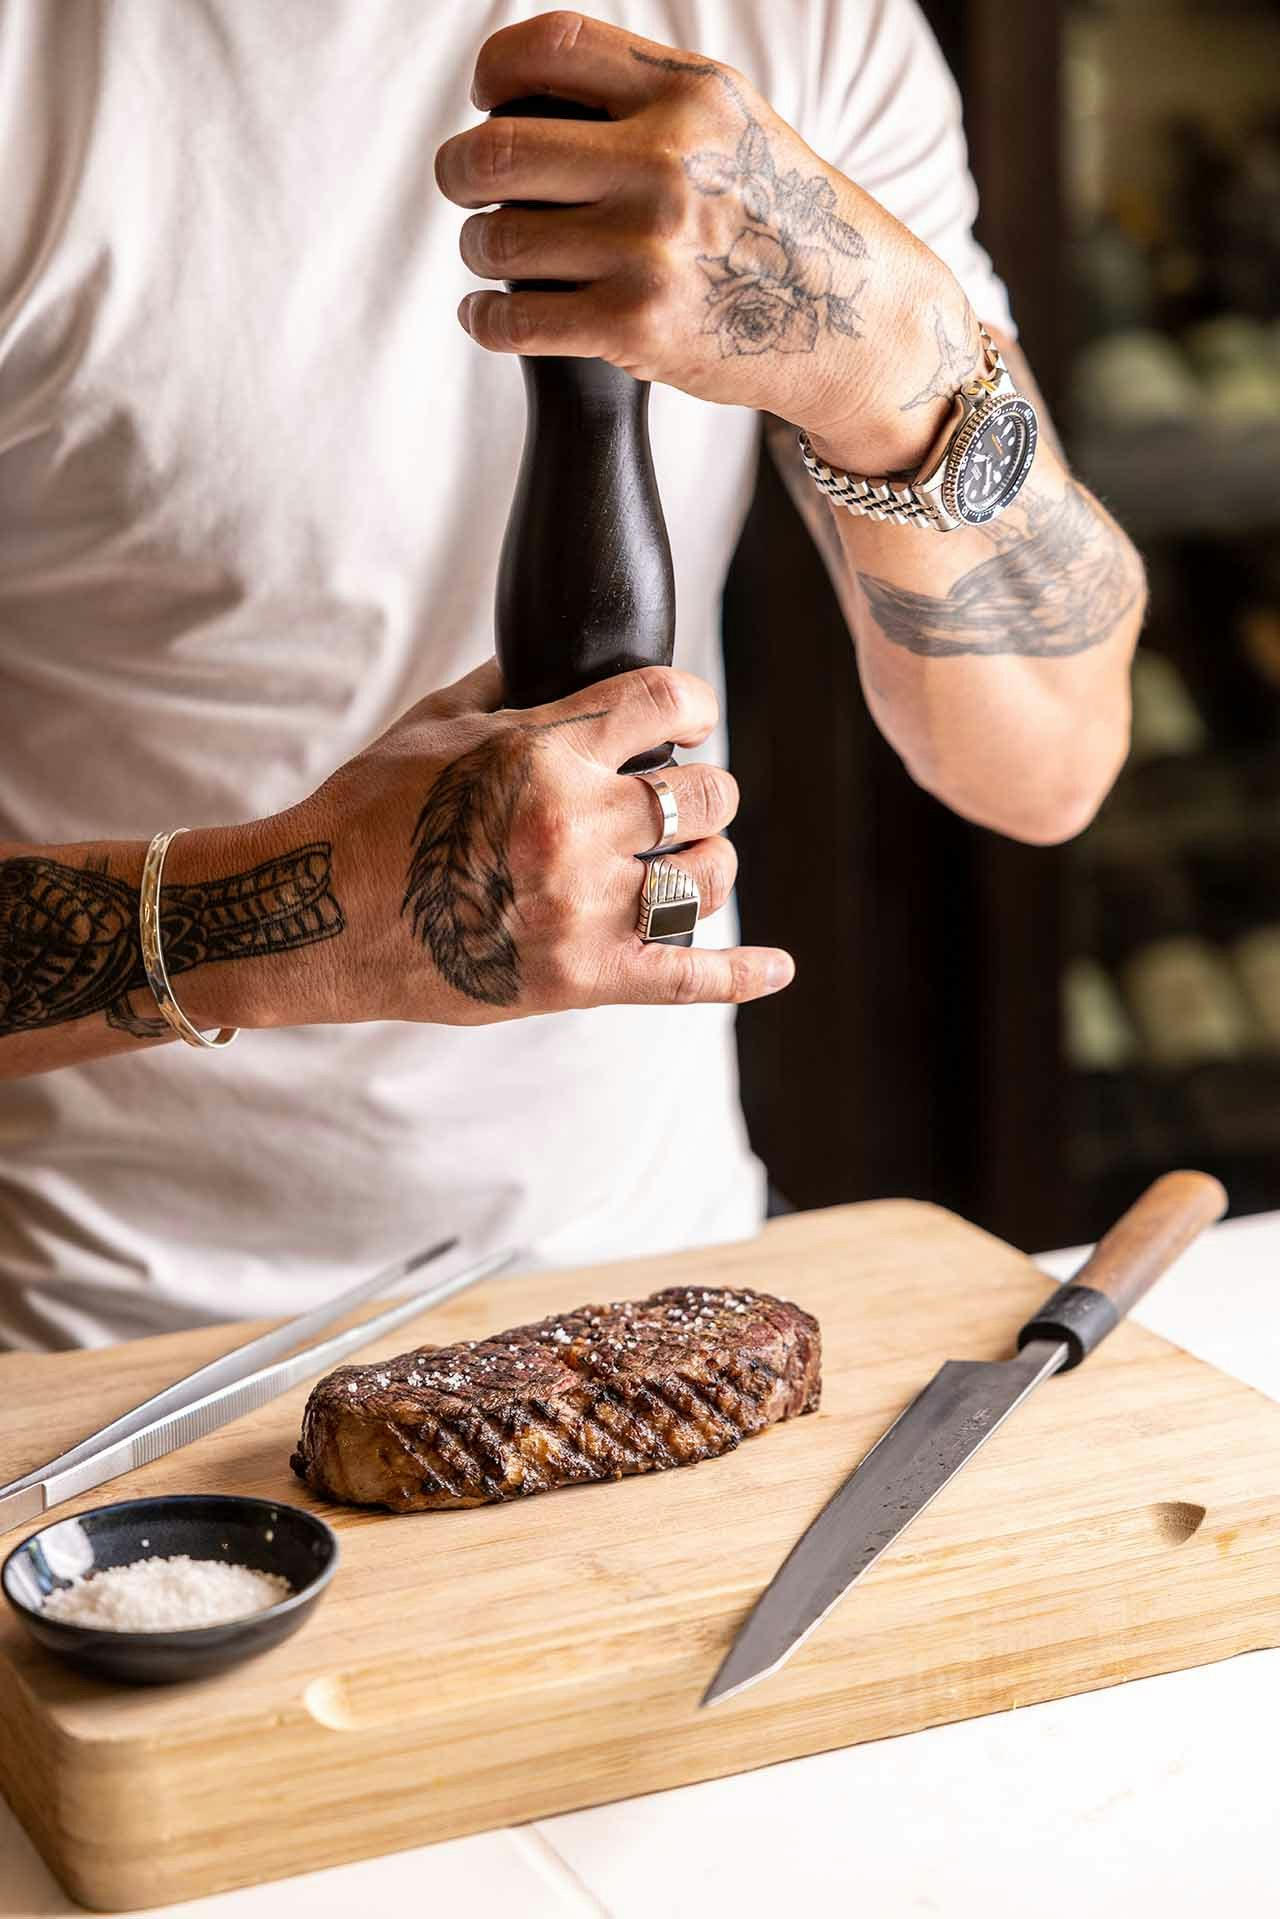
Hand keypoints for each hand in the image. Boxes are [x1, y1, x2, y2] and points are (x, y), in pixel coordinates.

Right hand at [285, 659, 793, 1026]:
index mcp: (542, 754)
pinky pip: (688, 978)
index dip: (692, 704)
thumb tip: (568, 662)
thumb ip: (515, 687)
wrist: (310, 916)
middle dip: (703, 787)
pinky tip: (778, 968)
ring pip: (709, 875)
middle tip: (675, 798)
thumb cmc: (366, 810)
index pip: (669, 703)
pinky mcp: (580, 980)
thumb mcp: (435, 722)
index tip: (688, 718)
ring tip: (682, 859)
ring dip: (706, 860)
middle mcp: (574, 828)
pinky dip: (742, 974)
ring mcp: (583, 910)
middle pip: (708, 793)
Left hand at [435, 10, 978, 475]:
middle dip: (459, 171)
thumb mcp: (735, 125)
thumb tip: (534, 83)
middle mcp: (665, 162)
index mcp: (687, 95)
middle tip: (464, 188)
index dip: (494, 75)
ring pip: (498, 240)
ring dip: (478, 251)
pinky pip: (513, 320)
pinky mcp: (635, 328)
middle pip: (499, 150)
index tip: (488, 104)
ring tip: (491, 258)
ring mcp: (648, 248)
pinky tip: (489, 315)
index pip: (548, 50)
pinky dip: (485, 319)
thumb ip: (648, 94)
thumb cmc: (783, 222)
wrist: (854, 322)